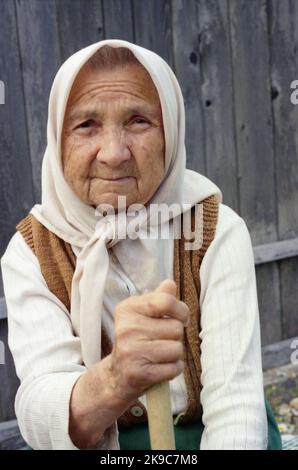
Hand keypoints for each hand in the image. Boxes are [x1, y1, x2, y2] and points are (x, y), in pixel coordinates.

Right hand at [108, 280, 189, 402]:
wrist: (117, 374)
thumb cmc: (137, 339)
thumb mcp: (142, 314)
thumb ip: (158, 298)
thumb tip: (170, 284)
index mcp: (128, 308)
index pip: (166, 301)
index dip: (181, 311)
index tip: (180, 318)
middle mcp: (126, 328)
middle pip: (176, 328)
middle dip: (176, 336)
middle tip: (161, 341)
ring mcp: (131, 351)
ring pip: (177, 349)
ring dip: (175, 354)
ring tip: (159, 355)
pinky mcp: (138, 373)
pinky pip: (174, 368)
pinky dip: (173, 369)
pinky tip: (159, 367)